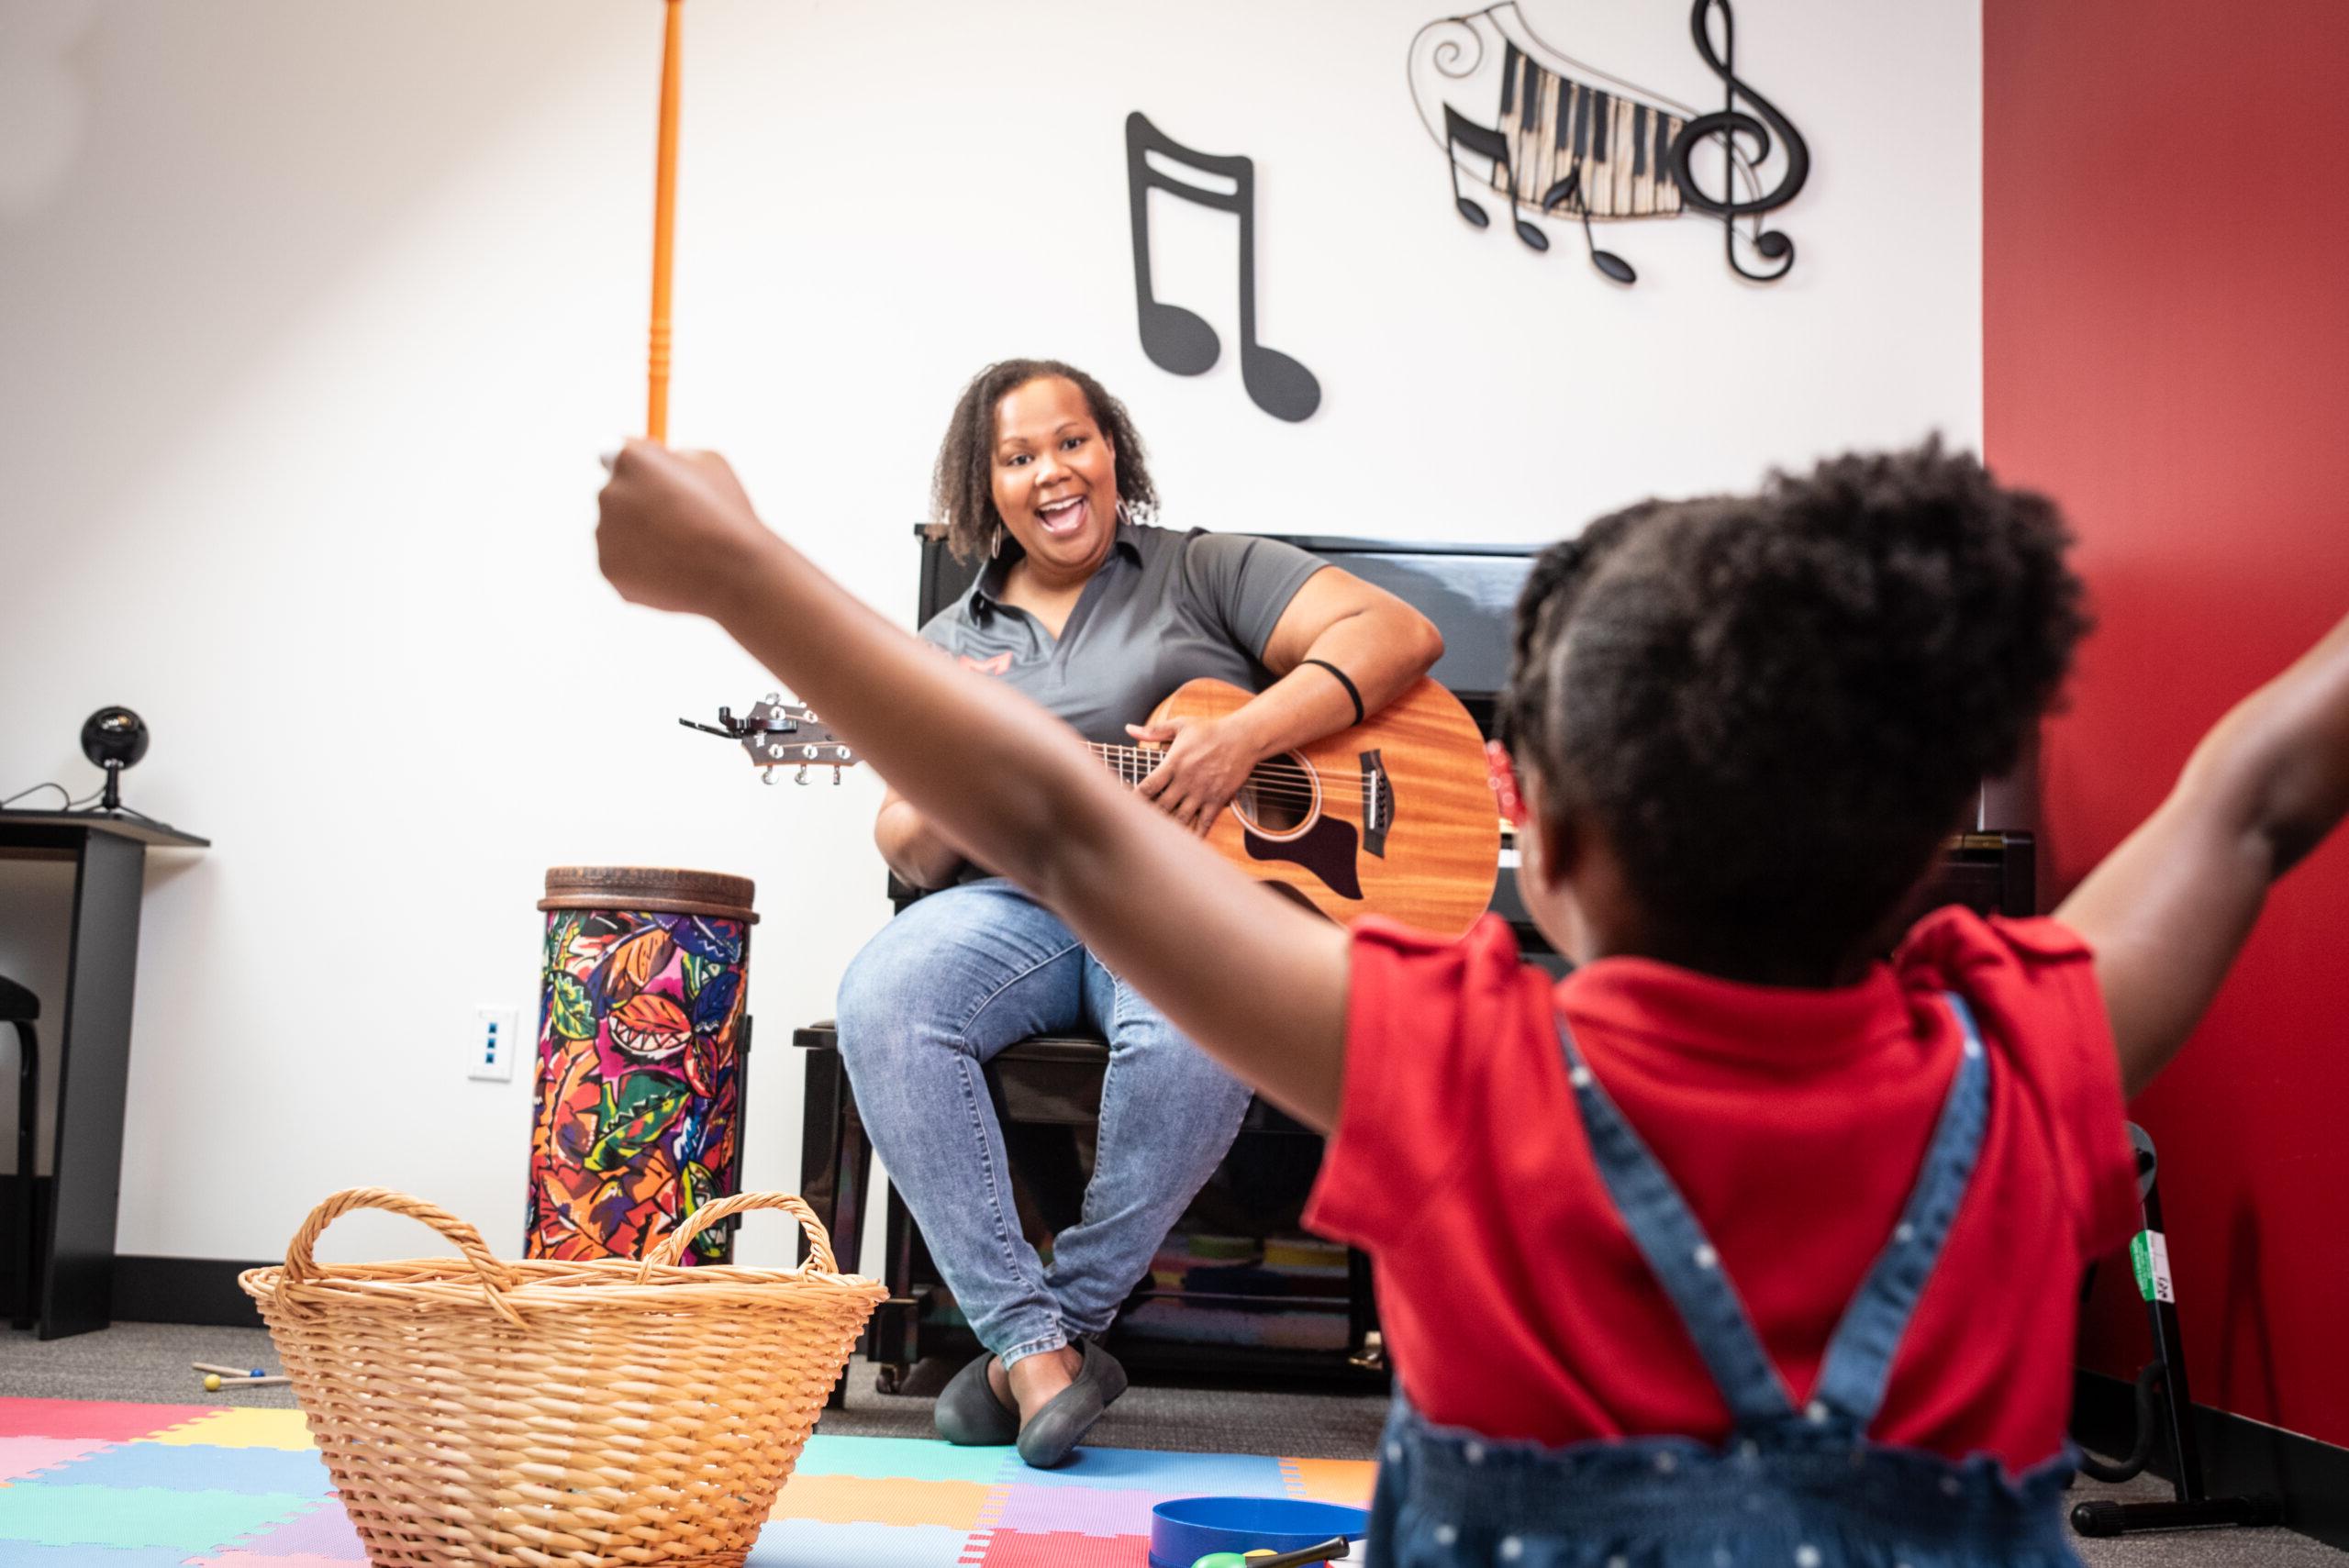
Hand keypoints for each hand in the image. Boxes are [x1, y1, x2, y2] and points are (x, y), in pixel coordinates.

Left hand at [596, 440, 772, 616]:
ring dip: (641, 536)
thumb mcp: (711, 465)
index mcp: (632, 458)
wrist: (735, 574)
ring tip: (683, 550)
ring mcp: (604, 533)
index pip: (612, 451)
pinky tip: (675, 571)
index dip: (635, 465)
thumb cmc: (729, 515)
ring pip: (617, 531)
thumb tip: (663, 463)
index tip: (649, 475)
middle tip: (676, 519)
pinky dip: (642, 567)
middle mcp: (609, 492)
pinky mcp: (608, 568)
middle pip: (614, 492)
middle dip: (638, 502)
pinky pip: (622, 562)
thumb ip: (677, 458)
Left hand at [1129, 713, 1259, 835]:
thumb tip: (1130, 729)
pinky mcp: (1217, 800)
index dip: (1134, 799)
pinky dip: (1194, 835)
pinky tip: (1186, 844)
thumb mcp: (1181, 725)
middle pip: (1161, 807)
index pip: (1148, 787)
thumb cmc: (1211, 730)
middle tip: (1138, 826)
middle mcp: (1186, 781)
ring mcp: (1202, 793)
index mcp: (1173, 763)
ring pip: (1180, 818)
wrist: (1244, 737)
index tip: (1126, 806)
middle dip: (1148, 818)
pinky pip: (1204, 823)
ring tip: (1156, 839)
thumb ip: (1154, 730)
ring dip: (1168, 829)